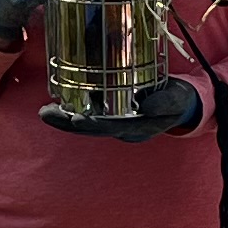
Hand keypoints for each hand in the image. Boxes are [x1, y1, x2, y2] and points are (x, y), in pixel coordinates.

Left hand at [40, 77, 204, 141]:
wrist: (182, 102)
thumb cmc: (180, 100)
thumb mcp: (178, 100)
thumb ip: (165, 103)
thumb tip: (144, 107)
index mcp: (137, 129)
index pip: (110, 129)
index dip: (91, 125)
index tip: (76, 120)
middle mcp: (123, 129)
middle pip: (90, 129)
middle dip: (67, 123)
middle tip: (46, 113)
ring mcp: (116, 122)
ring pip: (87, 122)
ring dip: (65, 117)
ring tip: (46, 110)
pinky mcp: (113, 112)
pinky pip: (90, 111)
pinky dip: (74, 106)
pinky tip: (58, 98)